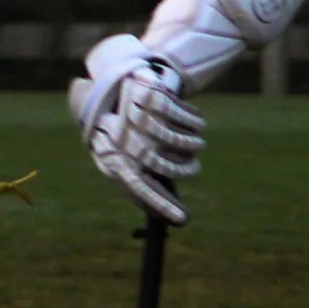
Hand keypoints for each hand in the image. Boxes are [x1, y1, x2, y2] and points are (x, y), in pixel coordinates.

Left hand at [69, 33, 204, 224]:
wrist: (110, 88)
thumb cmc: (122, 134)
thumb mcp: (123, 157)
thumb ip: (142, 183)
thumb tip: (172, 218)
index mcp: (113, 158)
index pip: (136, 186)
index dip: (159, 204)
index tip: (184, 219)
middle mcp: (120, 138)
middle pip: (156, 161)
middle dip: (181, 169)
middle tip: (195, 169)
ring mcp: (132, 115)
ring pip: (168, 136)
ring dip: (189, 143)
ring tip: (198, 145)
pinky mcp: (145, 94)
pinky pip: (175, 111)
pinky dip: (192, 119)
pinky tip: (199, 122)